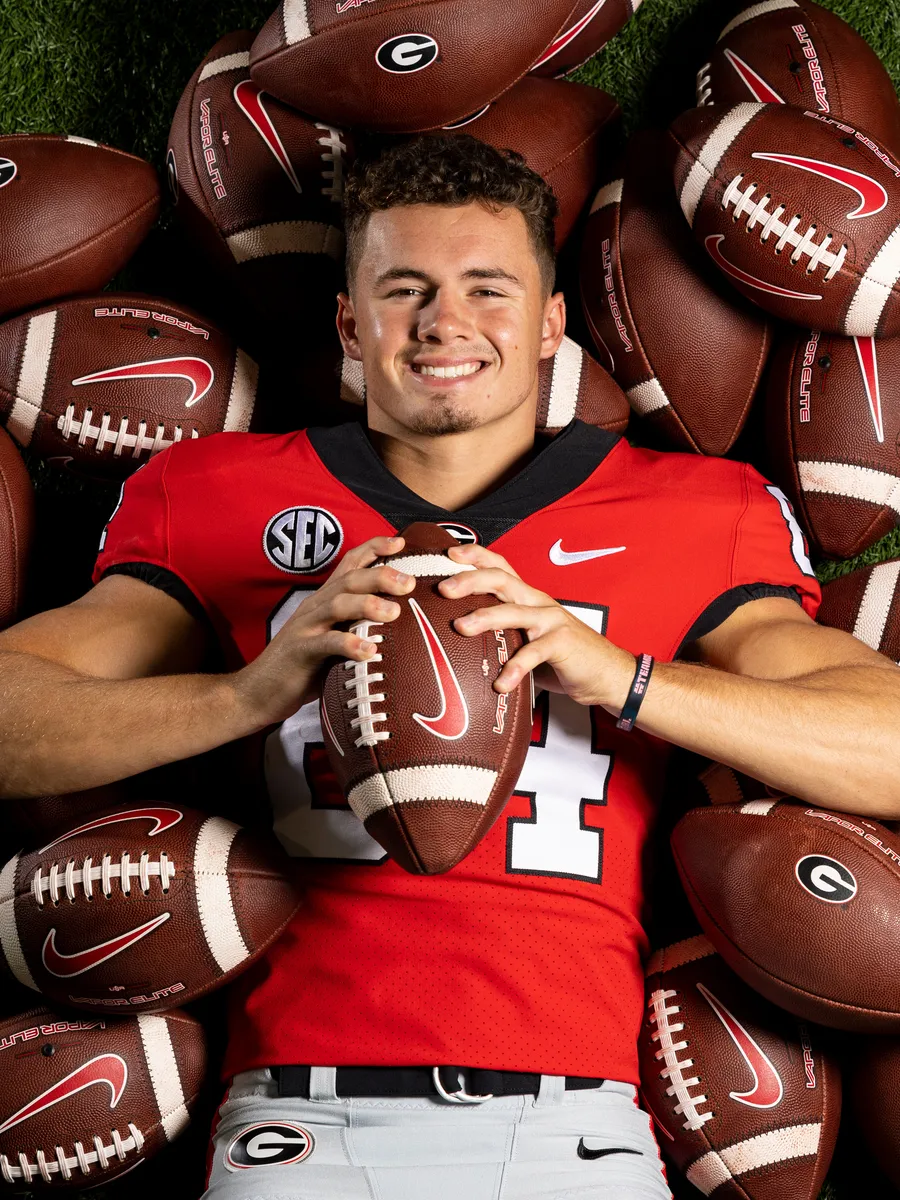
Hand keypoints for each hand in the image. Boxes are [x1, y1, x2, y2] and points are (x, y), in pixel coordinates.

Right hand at [231, 535, 413, 729]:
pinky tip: (369, 652)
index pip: (349, 564)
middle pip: (348, 580)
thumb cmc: (303, 665)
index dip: (373, 549)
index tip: (400, 543)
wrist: (258, 691)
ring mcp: (306, 628)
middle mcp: (316, 607)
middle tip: (409, 582)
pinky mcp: (300, 653)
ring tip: (394, 612)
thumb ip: (357, 624)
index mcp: (324, 600)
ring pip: (337, 605)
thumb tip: (398, 619)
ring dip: (367, 605)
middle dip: (380, 575)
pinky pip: (325, 645)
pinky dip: (348, 645)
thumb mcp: (333, 637)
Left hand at [440, 543, 635, 709]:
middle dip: (470, 580)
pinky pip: (534, 653)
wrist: (609, 674)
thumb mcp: (529, 640)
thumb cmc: (565, 658)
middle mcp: (539, 603)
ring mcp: (552, 621)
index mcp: (529, 599)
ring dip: (485, 617)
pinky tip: (501, 683)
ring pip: (514, 611)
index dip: (476, 556)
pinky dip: (515, 668)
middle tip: (443, 589)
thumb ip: (503, 636)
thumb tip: (461, 644)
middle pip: (502, 580)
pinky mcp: (562, 643)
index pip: (501, 567)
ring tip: (461, 627)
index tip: (449, 553)